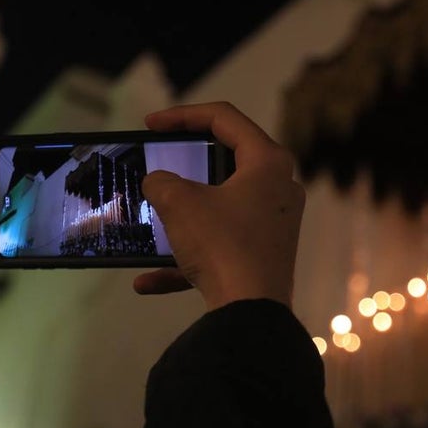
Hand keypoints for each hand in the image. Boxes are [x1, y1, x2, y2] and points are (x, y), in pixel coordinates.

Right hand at [133, 102, 304, 310]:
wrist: (251, 312)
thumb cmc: (222, 244)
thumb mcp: (179, 203)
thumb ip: (162, 182)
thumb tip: (159, 184)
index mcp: (268, 162)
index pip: (225, 118)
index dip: (183, 115)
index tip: (150, 124)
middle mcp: (279, 189)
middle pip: (228, 161)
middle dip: (187, 163)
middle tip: (161, 159)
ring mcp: (275, 225)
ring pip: (220, 209)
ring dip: (184, 216)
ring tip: (154, 217)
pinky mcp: (264, 257)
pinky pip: (219, 249)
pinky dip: (186, 260)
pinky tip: (147, 282)